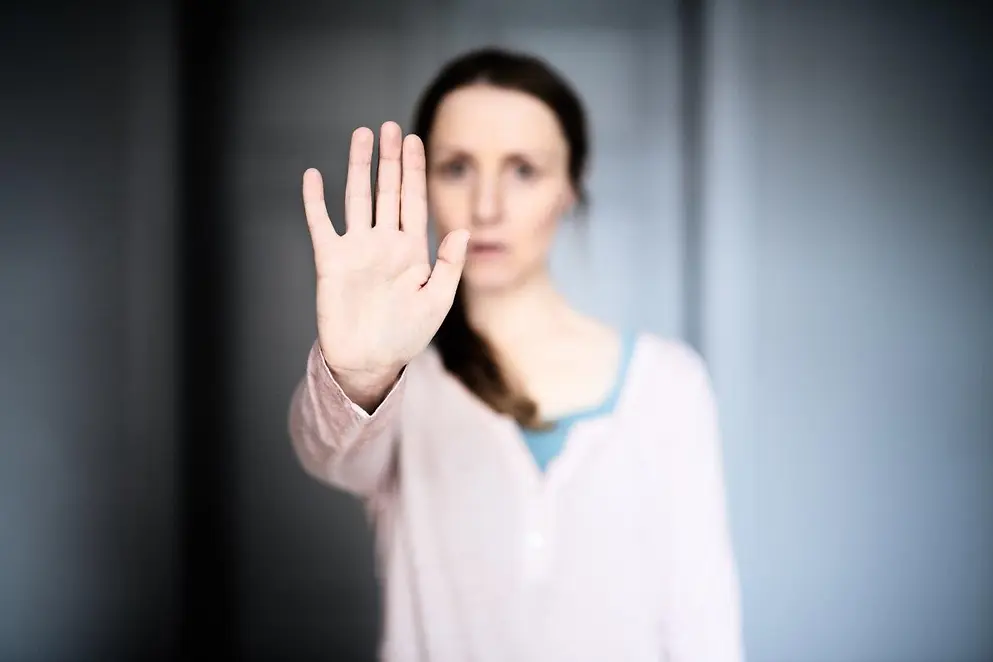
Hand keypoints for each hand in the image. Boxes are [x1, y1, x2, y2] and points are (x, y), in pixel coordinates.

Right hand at [303, 122, 468, 394]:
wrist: (370, 361)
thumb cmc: (407, 335)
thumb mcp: (438, 301)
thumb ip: (450, 265)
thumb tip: (464, 230)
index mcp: (412, 250)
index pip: (414, 201)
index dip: (414, 171)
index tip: (416, 140)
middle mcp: (384, 243)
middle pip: (387, 191)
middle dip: (390, 159)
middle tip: (391, 128)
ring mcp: (357, 248)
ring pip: (357, 198)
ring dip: (359, 167)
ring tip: (362, 137)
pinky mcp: (331, 260)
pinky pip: (321, 224)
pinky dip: (316, 201)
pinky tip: (313, 176)